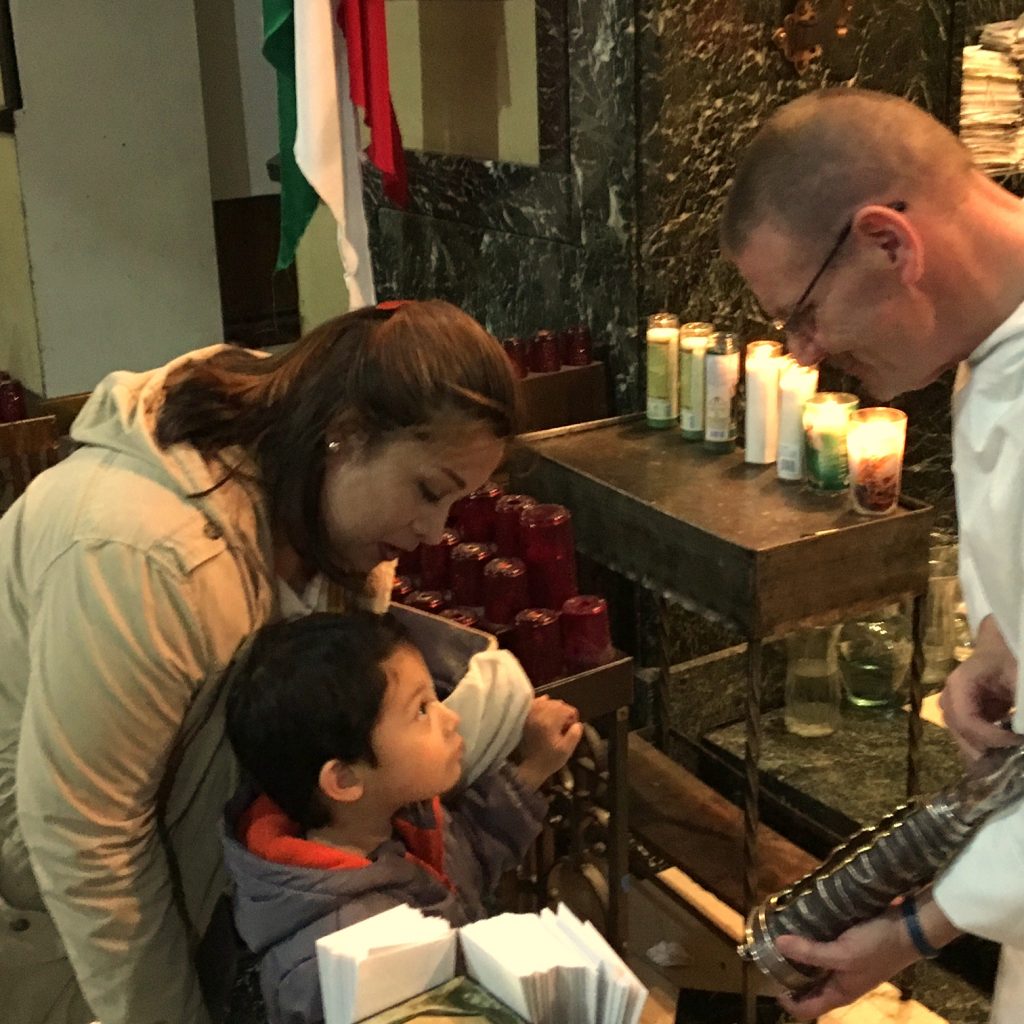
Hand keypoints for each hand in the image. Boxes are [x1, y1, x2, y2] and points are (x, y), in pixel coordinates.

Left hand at [515, 695, 582, 790]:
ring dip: (554, 708)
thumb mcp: (567, 750)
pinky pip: (535, 702)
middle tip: (564, 725)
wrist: (530, 766)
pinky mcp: (525, 716)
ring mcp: (531, 714)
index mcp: (550, 723)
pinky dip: (541, 704)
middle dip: (564, 712)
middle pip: (558, 704)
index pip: (567, 710)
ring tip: (555, 720)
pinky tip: (544, 712)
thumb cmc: (549, 760)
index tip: (571, 728)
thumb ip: (575, 734)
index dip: (573, 718)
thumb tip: (577, 723)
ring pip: (547, 701)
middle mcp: (539, 715)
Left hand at [773, 908, 917, 1019]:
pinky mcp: (847, 946)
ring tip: (780, 935)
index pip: (806, 1010)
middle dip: (787, 974)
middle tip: (769, 952)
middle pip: (807, 988)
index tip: (768, 977)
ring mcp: (844, 965)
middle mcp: (840, 983)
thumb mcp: (842, 953)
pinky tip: (800, 924)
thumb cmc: (876, 946)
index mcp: (839, 994)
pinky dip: (810, 941)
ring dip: (798, 955)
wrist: (908, 927)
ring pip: (813, 967)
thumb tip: (777, 945)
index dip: (786, 1000)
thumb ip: (811, 952)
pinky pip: (822, 949)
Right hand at [939, 614, 1019, 761]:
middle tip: (1003, 764)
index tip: (1016, 741)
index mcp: (960, 684)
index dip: (988, 736)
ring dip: (979, 748)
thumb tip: (1020, 730)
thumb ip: (1018, 700)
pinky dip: (984, 743)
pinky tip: (1001, 750)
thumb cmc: (1009, 653)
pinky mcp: (969, 709)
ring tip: (1000, 762)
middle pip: (957, 729)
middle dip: (979, 749)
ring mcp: (957, 703)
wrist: (1005, 643)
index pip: (965, 718)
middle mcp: (952, 695)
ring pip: (959, 732)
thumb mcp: (1018, 674)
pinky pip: (969, 731)